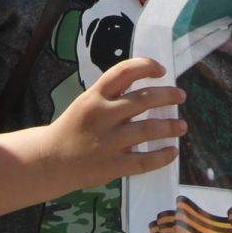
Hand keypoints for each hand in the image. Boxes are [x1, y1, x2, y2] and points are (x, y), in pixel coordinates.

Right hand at [41, 58, 185, 189]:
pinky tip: (172, 152)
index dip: (146, 66)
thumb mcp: (85, 104)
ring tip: (182, 127)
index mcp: (94, 96)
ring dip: (170, 127)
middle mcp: (102, 115)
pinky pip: (144, 160)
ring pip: (149, 129)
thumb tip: (146, 92)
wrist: (49, 160)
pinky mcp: (112, 165)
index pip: (123, 71)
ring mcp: (108, 141)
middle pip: (143, 99)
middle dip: (168, 96)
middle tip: (180, 96)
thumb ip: (111, 97)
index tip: (161, 70)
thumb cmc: (71, 129)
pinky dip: (162, 156)